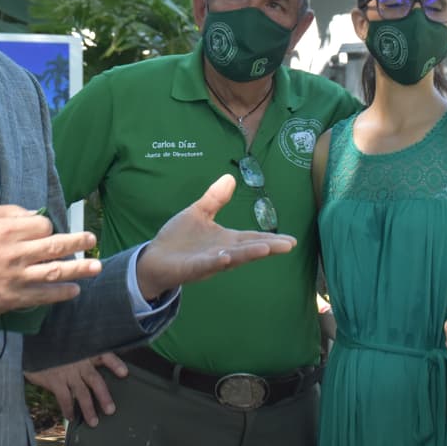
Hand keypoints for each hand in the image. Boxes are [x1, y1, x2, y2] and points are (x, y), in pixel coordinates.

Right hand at [0, 204, 100, 318]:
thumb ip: (8, 212)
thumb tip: (35, 215)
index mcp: (5, 230)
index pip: (41, 226)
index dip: (47, 227)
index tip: (45, 231)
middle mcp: (13, 253)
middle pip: (53, 246)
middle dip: (77, 242)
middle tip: (92, 239)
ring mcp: (13, 278)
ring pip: (53, 272)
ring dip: (78, 269)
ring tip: (96, 266)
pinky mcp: (10, 299)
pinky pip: (41, 297)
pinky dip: (60, 294)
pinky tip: (75, 290)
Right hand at [25, 353, 127, 426]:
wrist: (32, 345)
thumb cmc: (53, 346)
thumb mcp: (69, 344)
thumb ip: (81, 354)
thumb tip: (92, 368)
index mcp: (85, 351)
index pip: (104, 355)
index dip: (115, 363)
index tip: (124, 373)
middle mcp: (79, 362)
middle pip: (95, 380)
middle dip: (103, 396)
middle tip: (111, 410)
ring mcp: (67, 372)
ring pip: (82, 393)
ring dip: (88, 408)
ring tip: (94, 422)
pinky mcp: (55, 380)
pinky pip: (65, 398)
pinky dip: (68, 409)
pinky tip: (71, 417)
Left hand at [135, 174, 296, 299]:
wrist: (154, 258)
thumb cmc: (178, 239)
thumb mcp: (199, 213)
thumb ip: (215, 199)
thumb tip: (231, 177)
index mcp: (226, 240)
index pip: (252, 239)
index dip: (271, 239)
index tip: (292, 241)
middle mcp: (222, 252)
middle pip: (248, 249)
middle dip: (268, 247)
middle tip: (289, 245)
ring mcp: (208, 262)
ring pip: (232, 258)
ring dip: (248, 254)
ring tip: (266, 249)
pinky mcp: (192, 268)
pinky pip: (206, 265)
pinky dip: (217, 262)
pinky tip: (226, 257)